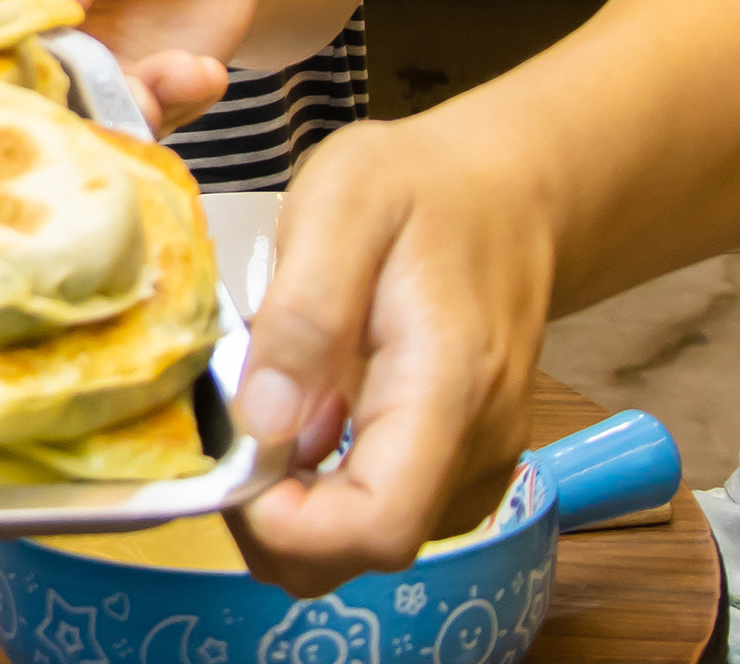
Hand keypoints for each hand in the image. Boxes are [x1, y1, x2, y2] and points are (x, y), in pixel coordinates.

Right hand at [0, 0, 258, 132]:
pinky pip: (142, 122)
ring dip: (124, 112)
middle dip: (60, 97)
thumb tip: (37, 4)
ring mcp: (81, 62)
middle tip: (109, 81)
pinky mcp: (135, 86)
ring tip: (170, 76)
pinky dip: (175, 105)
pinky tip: (203, 70)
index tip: (21, 56)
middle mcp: (27, 24)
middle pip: (13, 82)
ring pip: (79, 116)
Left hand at [220, 118, 552, 596]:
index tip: (234, 463)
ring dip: (299, 502)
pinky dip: (329, 487)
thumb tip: (264, 423)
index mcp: (447, 389)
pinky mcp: (462, 465)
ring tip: (273, 408)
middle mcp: (476, 448)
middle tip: (233, 432)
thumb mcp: (343, 205)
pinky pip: (385, 511)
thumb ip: (304, 314)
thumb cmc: (421, 188)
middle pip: (365, 552)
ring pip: (369, 541)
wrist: (506, 191)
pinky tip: (309, 419)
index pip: (374, 527)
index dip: (285, 524)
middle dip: (276, 520)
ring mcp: (476, 464)